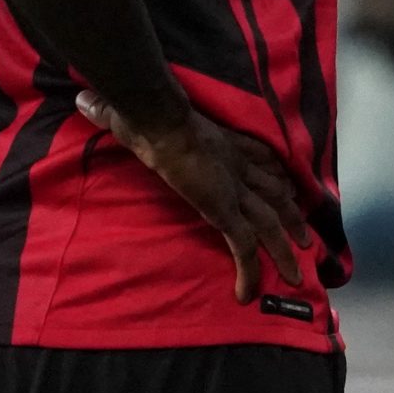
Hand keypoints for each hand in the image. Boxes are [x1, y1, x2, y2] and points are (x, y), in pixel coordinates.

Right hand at [78, 91, 313, 302]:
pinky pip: (243, 247)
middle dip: (292, 217)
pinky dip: (248, 270)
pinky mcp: (224, 210)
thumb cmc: (148, 116)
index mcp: (225, 145)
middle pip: (275, 194)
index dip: (278, 177)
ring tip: (298, 273)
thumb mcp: (137, 115)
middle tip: (307, 237)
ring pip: (269, 225)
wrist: (160, 121)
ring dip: (284, 250)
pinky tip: (248, 293)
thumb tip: (86, 99)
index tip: (292, 189)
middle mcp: (238, 168)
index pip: (262, 161)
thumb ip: (115, 112)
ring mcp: (234, 190)